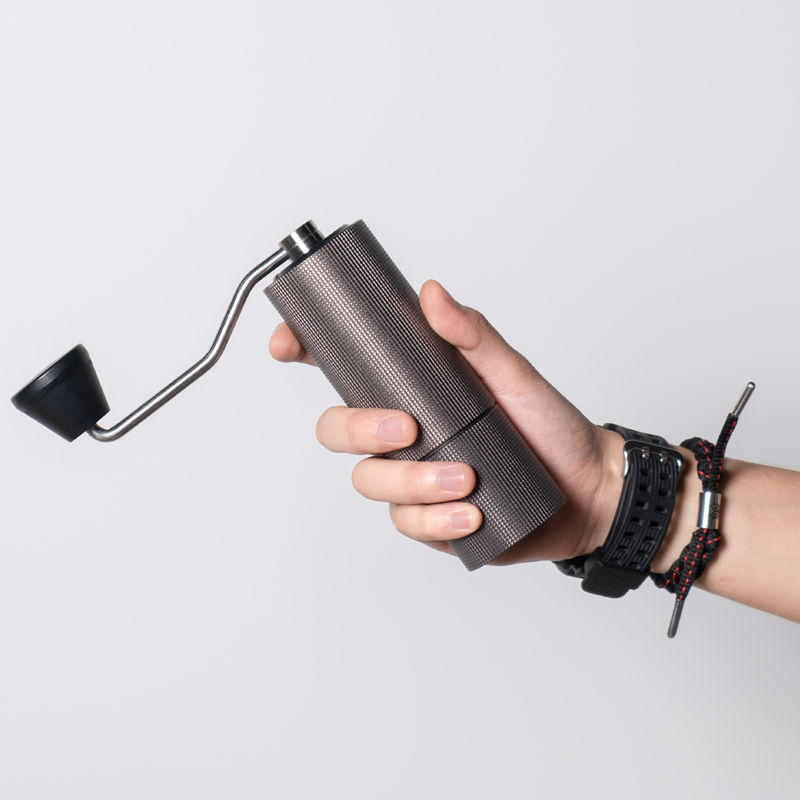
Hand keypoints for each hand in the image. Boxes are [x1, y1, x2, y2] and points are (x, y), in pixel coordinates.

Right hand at [269, 280, 623, 564]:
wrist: (588, 491)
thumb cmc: (549, 427)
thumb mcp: (513, 373)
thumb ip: (473, 335)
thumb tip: (432, 292)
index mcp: (414, 390)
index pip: (345, 369)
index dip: (306, 352)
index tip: (288, 344)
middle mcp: (405, 433)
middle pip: (337, 430)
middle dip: (360, 430)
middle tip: (408, 429)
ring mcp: (413, 478)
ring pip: (370, 482)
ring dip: (412, 483)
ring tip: (467, 480)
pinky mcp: (431, 519)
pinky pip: (407, 524)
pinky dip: (435, 519)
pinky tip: (470, 514)